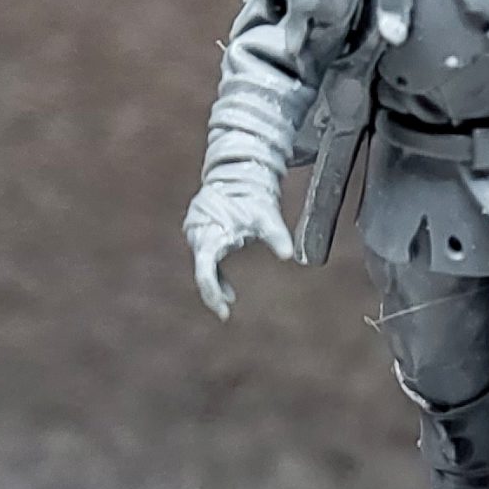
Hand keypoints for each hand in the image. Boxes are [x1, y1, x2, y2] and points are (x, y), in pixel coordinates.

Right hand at [183, 177, 293, 319]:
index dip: (212, 292)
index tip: (223, 310)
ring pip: (204, 268)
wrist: (237, 176)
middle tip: (225, 312)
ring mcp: (200, 236)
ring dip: (215, 285)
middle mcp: (199, 236)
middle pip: (202, 273)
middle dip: (212, 293)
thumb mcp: (266, 215)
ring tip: (229, 302)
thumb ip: (276, 235)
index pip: (205, 270)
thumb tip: (289, 255)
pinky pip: (208, 263)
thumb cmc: (251, 196)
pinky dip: (217, 277)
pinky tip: (230, 292)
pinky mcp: (205, 237)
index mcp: (210, 233)